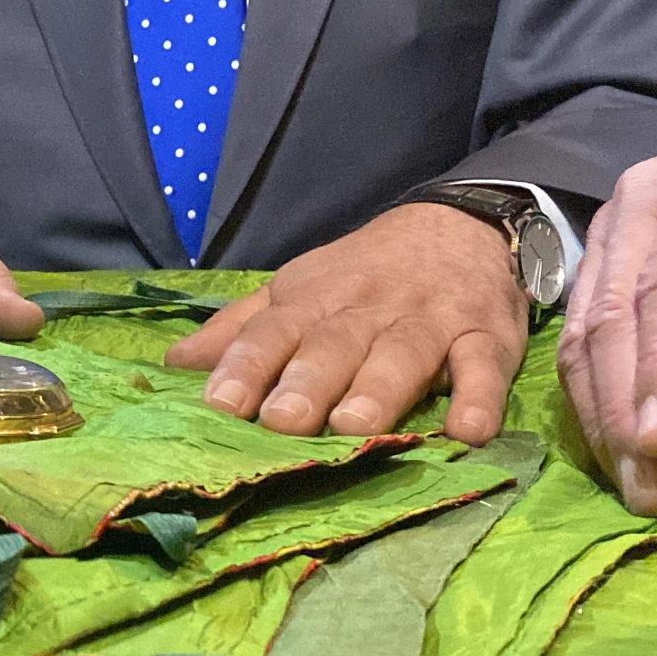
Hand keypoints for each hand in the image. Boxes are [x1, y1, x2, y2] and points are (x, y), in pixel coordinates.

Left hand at [166, 203, 526, 444]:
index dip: (244, 365)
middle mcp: (365, 310)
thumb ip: (238, 329)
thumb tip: (172, 364)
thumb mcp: (295, 289)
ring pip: (402, 354)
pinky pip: (484, 366)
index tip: (218, 403)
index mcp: (311, 301)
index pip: (270, 331)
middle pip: (333, 345)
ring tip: (355, 425)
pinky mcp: (485, 337)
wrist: (459, 224)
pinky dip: (479, 397)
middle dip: (306, 383)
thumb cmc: (361, 273)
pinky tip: (468, 430)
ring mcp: (427, 322)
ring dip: (379, 390)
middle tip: (282, 422)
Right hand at [558, 120, 656, 514]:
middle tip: (648, 490)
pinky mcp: (597, 261)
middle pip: (614, 314)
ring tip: (632, 482)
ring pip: (582, 331)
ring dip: (601, 415)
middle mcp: (643, 202)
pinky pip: (577, 335)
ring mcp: (611, 232)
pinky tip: (613, 445)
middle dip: (624, 409)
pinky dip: (593, 396)